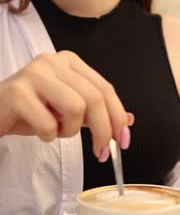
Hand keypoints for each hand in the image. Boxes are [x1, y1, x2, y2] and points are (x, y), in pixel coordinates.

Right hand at [0, 51, 133, 160]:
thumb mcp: (67, 112)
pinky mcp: (17, 92)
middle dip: (103, 132)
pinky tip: (38, 131)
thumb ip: (95, 114)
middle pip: (94, 98)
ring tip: (56, 131)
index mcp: (69, 62)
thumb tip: (128, 121)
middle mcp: (53, 62)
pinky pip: (48, 123)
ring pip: (75, 108)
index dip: (118, 117)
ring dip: (69, 131)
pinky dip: (48, 136)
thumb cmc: (30, 111)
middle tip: (101, 152)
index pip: (105, 89)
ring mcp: (34, 74)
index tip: (123, 142)